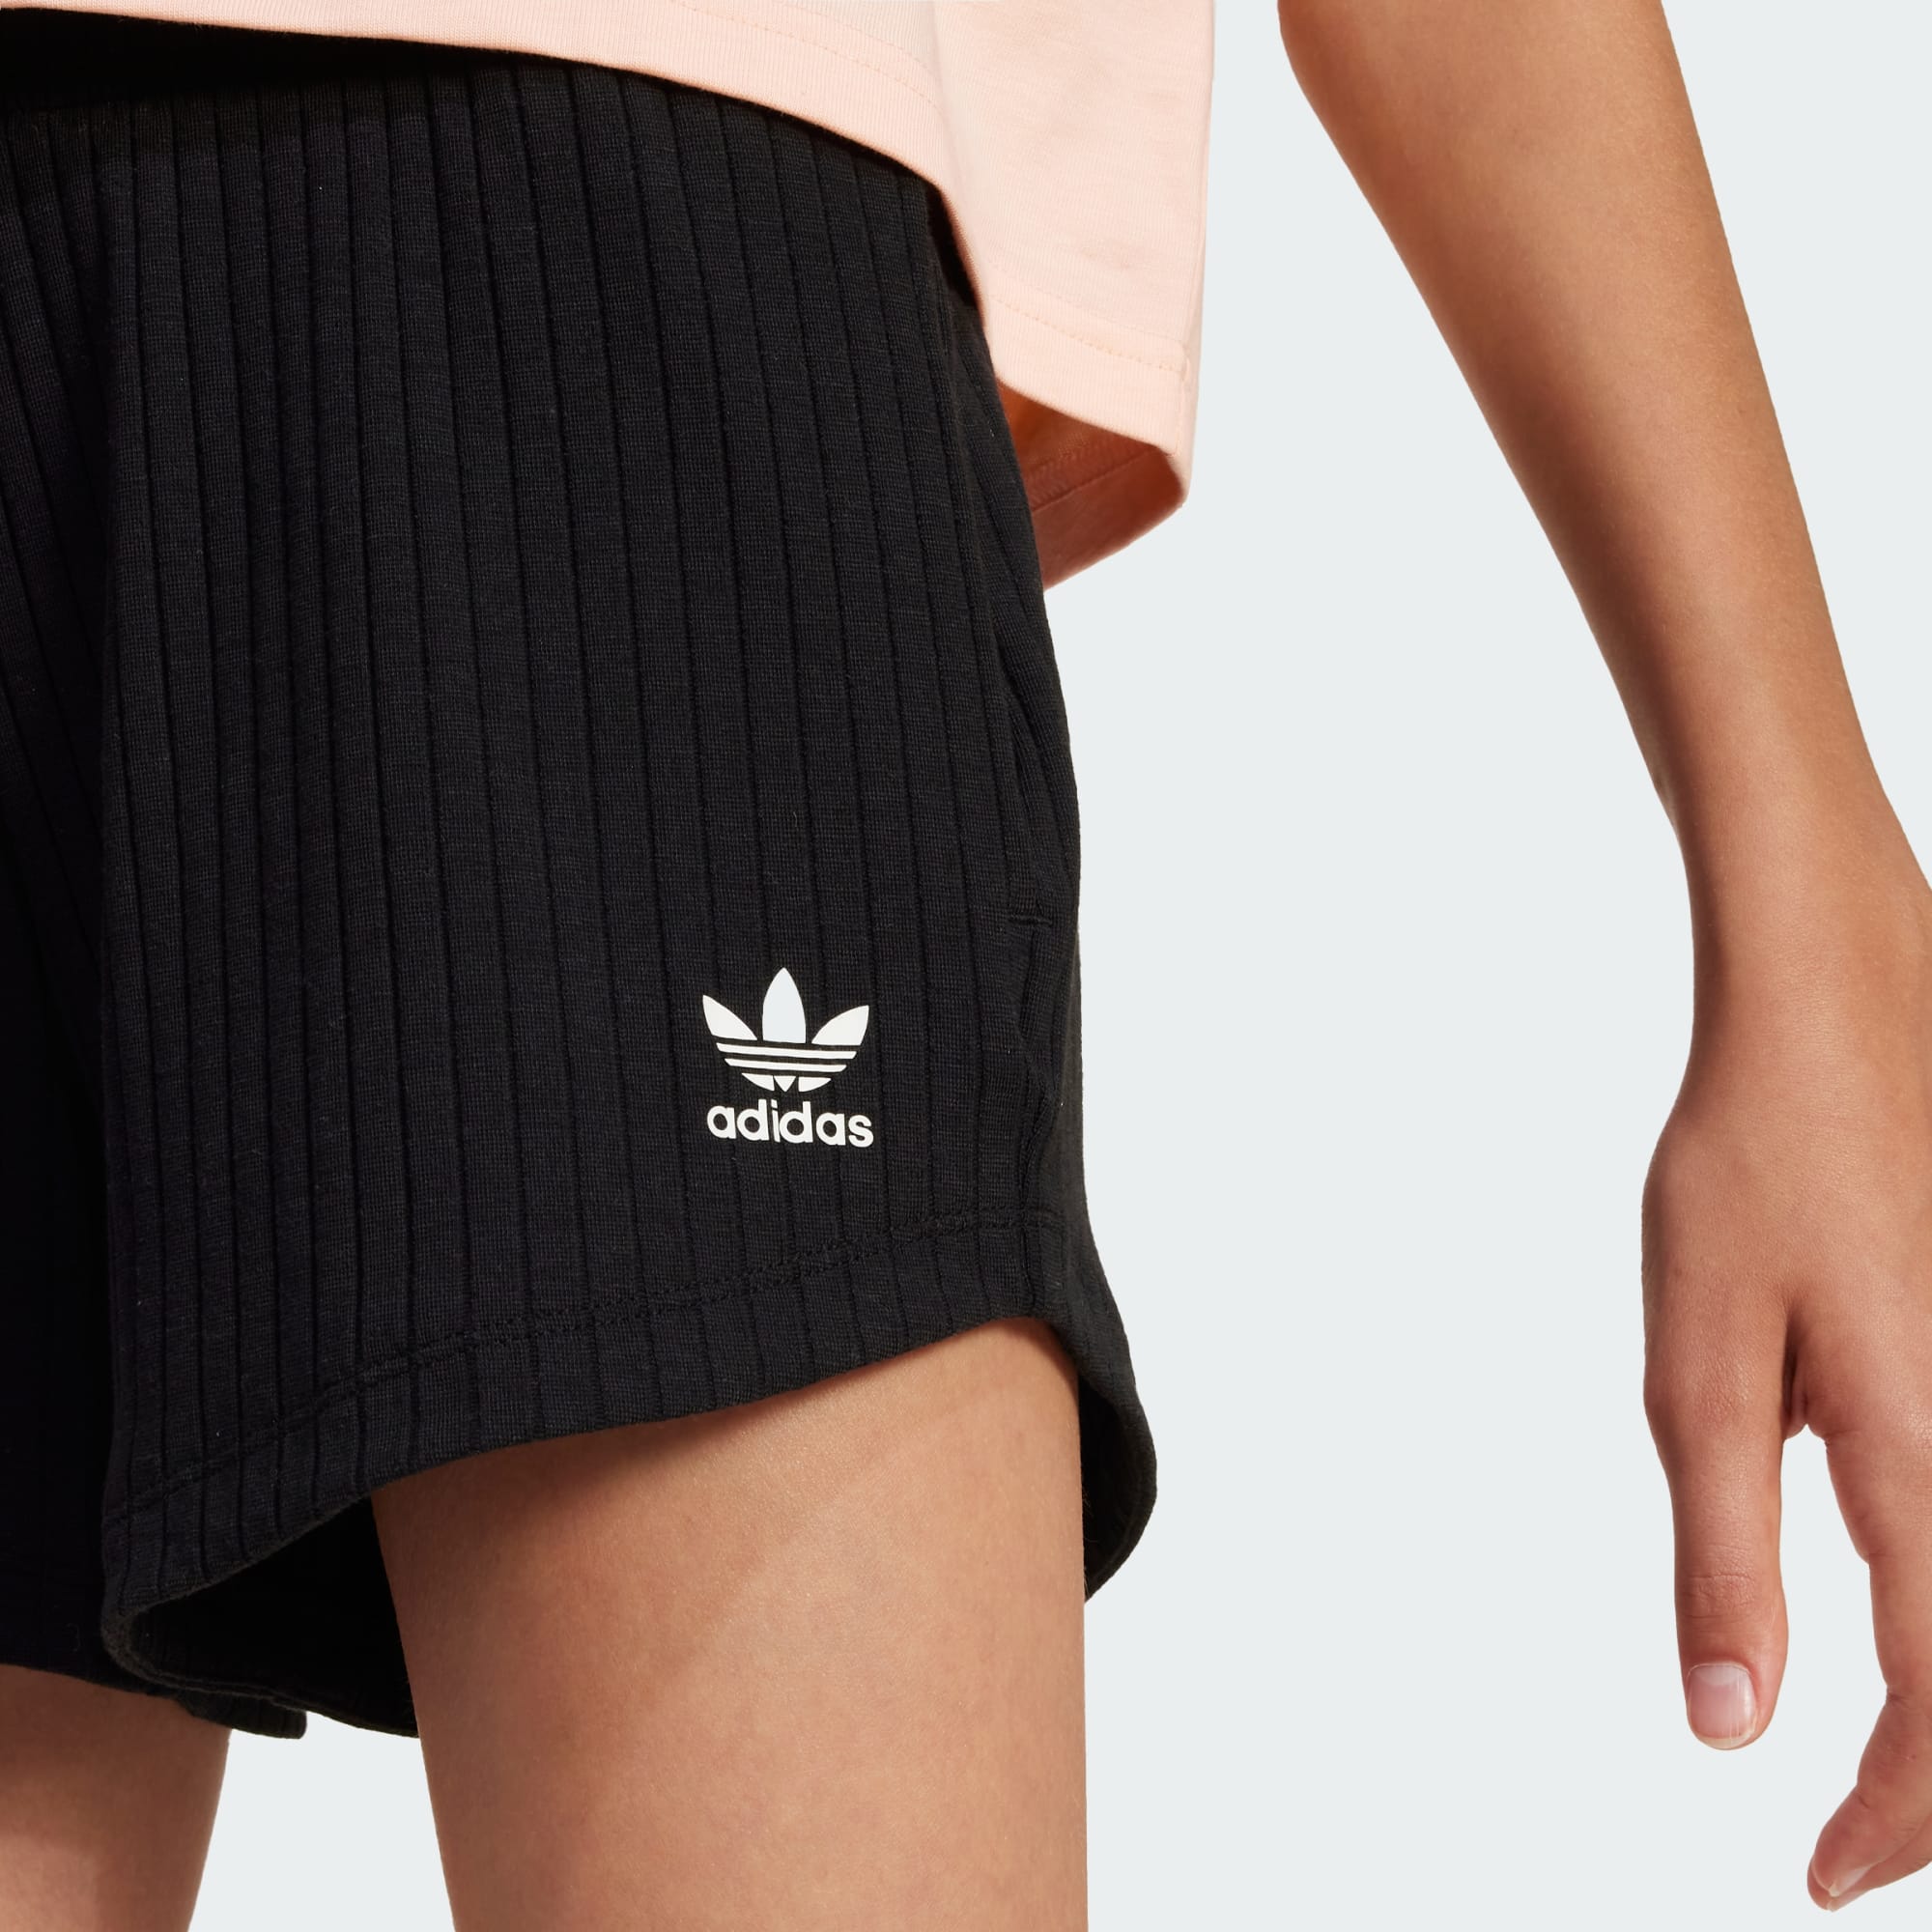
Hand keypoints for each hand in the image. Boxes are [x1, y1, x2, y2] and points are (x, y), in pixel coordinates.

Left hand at [1643, 875, 1931, 1910]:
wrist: (1835, 1005)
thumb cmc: (1756, 1166)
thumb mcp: (1701, 1364)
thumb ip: (1723, 1551)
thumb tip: (1729, 1723)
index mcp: (1929, 1464)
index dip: (1889, 1822)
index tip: (1816, 1873)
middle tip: (1851, 1833)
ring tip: (1887, 1756)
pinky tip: (1908, 1592)